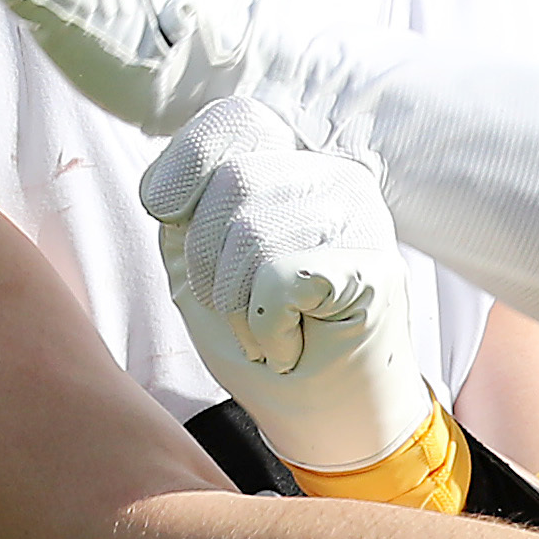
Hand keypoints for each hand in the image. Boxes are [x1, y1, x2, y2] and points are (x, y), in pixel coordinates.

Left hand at [145, 100, 434, 474]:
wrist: (325, 418)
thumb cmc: (264, 341)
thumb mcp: (199, 271)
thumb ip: (184, 217)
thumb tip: (164, 189)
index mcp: (291, 166)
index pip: (234, 121)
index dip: (184, 167)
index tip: (171, 216)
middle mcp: (334, 177)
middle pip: (232, 181)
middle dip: (209, 264)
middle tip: (240, 312)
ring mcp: (362, 219)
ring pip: (253, 233)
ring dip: (239, 307)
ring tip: (268, 331)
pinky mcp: (375, 267)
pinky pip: (280, 279)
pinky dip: (268, 327)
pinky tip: (292, 343)